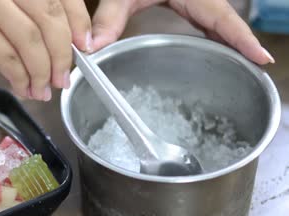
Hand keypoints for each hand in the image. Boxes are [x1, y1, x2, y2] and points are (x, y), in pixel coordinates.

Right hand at [0, 0, 89, 100]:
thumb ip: (27, 22)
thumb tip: (64, 48)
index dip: (78, 22)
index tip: (84, 47)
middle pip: (50, 18)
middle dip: (63, 54)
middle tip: (64, 78)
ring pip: (32, 41)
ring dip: (43, 72)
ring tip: (44, 91)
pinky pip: (9, 58)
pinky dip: (22, 78)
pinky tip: (25, 89)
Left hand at [90, 0, 274, 64]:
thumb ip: (109, 18)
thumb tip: (93, 47)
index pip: (221, 17)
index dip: (242, 38)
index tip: (262, 58)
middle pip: (227, 21)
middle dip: (242, 44)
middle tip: (256, 69)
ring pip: (220, 21)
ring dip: (231, 42)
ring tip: (243, 65)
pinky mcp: (188, 1)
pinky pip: (208, 19)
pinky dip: (215, 35)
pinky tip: (216, 49)